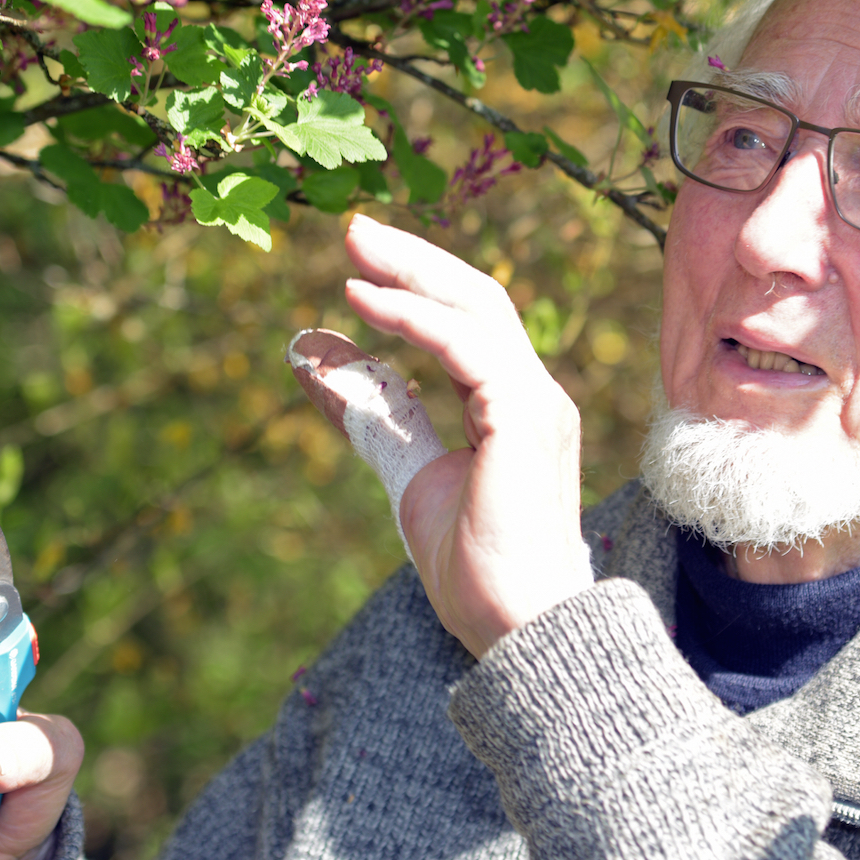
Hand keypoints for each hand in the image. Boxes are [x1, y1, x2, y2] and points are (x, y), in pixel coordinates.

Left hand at [343, 213, 592, 657]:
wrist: (520, 630)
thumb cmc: (477, 570)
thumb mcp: (410, 477)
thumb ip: (377, 420)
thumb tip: (323, 370)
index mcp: (514, 407)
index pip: (470, 323)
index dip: (417, 287)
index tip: (359, 267)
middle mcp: (533, 394)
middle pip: (477, 298)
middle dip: (414, 259)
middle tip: (353, 229)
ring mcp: (535, 403)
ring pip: (475, 308)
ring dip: (409, 273)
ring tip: (350, 252)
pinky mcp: (523, 418)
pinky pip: (465, 346)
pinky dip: (413, 318)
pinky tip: (363, 304)